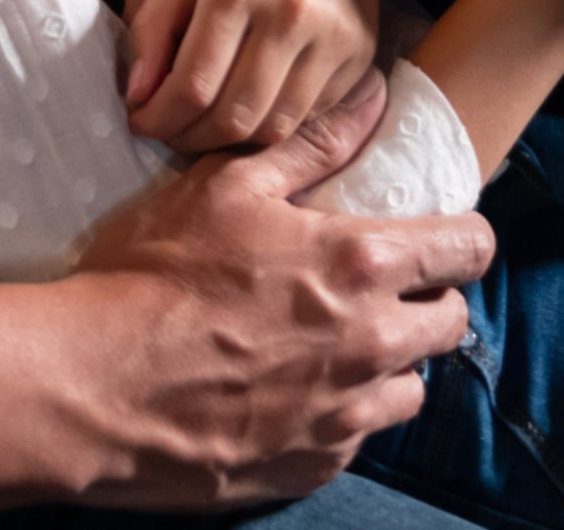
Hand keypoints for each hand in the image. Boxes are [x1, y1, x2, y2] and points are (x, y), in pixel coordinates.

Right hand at [61, 77, 485, 506]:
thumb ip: (314, 144)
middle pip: (451, 323)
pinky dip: (343, 414)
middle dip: (428, 300)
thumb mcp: (228, 187)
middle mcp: (370, 343)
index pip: (469, 249)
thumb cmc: (155, 273)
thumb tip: (374, 96)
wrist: (94, 384)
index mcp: (360, 264)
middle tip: (381, 289)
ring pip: (413, 387)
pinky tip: (294, 391)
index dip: (462, 238)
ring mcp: (346, 413)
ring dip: (391, 363)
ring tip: (338, 345)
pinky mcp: (315, 466)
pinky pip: (359, 436)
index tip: (440, 237)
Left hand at [122, 0, 388, 150]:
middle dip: (190, 138)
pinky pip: (312, 115)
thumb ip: (154, 25)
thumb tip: (138, 96)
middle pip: (234, 116)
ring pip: (276, 127)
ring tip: (205, 128)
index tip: (140, 123)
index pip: (193, 84)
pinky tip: (252, 106)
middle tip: (169, 133)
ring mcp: (334, 36)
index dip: (159, 118)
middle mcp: (293, 14)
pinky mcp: (362, 51)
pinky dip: (276, 123)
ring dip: (233, 142)